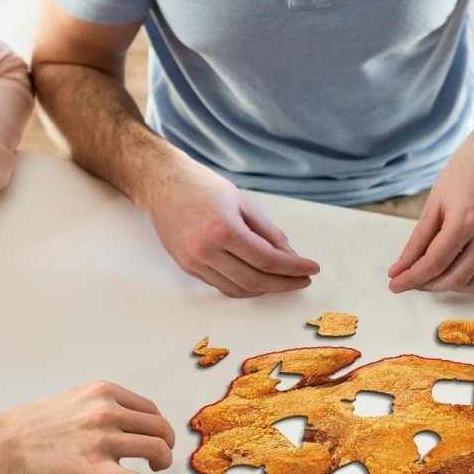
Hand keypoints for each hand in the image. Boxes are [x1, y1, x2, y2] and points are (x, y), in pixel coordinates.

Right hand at [0, 381, 175, 473]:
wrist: (8, 440)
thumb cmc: (38, 421)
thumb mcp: (77, 398)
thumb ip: (105, 404)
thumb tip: (131, 420)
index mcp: (104, 393)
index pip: (150, 409)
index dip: (159, 425)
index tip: (157, 436)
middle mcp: (107, 412)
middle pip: (159, 428)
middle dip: (166, 443)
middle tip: (162, 456)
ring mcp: (102, 440)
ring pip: (155, 449)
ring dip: (163, 461)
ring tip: (157, 469)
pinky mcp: (93, 468)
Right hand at [142, 156, 318, 296]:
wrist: (163, 184)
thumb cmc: (204, 187)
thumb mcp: (244, 202)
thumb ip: (269, 232)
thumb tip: (290, 256)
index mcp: (223, 228)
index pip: (267, 259)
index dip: (293, 268)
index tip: (311, 269)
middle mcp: (205, 250)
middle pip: (254, 281)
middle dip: (283, 284)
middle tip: (302, 280)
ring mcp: (193, 261)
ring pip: (237, 289)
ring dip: (264, 290)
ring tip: (282, 281)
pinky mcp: (187, 267)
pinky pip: (220, 286)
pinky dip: (243, 286)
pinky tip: (258, 278)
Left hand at [388, 118, 473, 292]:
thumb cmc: (466, 170)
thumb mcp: (435, 202)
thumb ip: (418, 239)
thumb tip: (402, 267)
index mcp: (465, 219)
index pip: (434, 262)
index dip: (411, 278)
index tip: (395, 284)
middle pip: (453, 278)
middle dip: (426, 285)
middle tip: (407, 280)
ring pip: (472, 283)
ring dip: (446, 287)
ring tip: (427, 277)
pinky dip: (465, 279)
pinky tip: (449, 270)